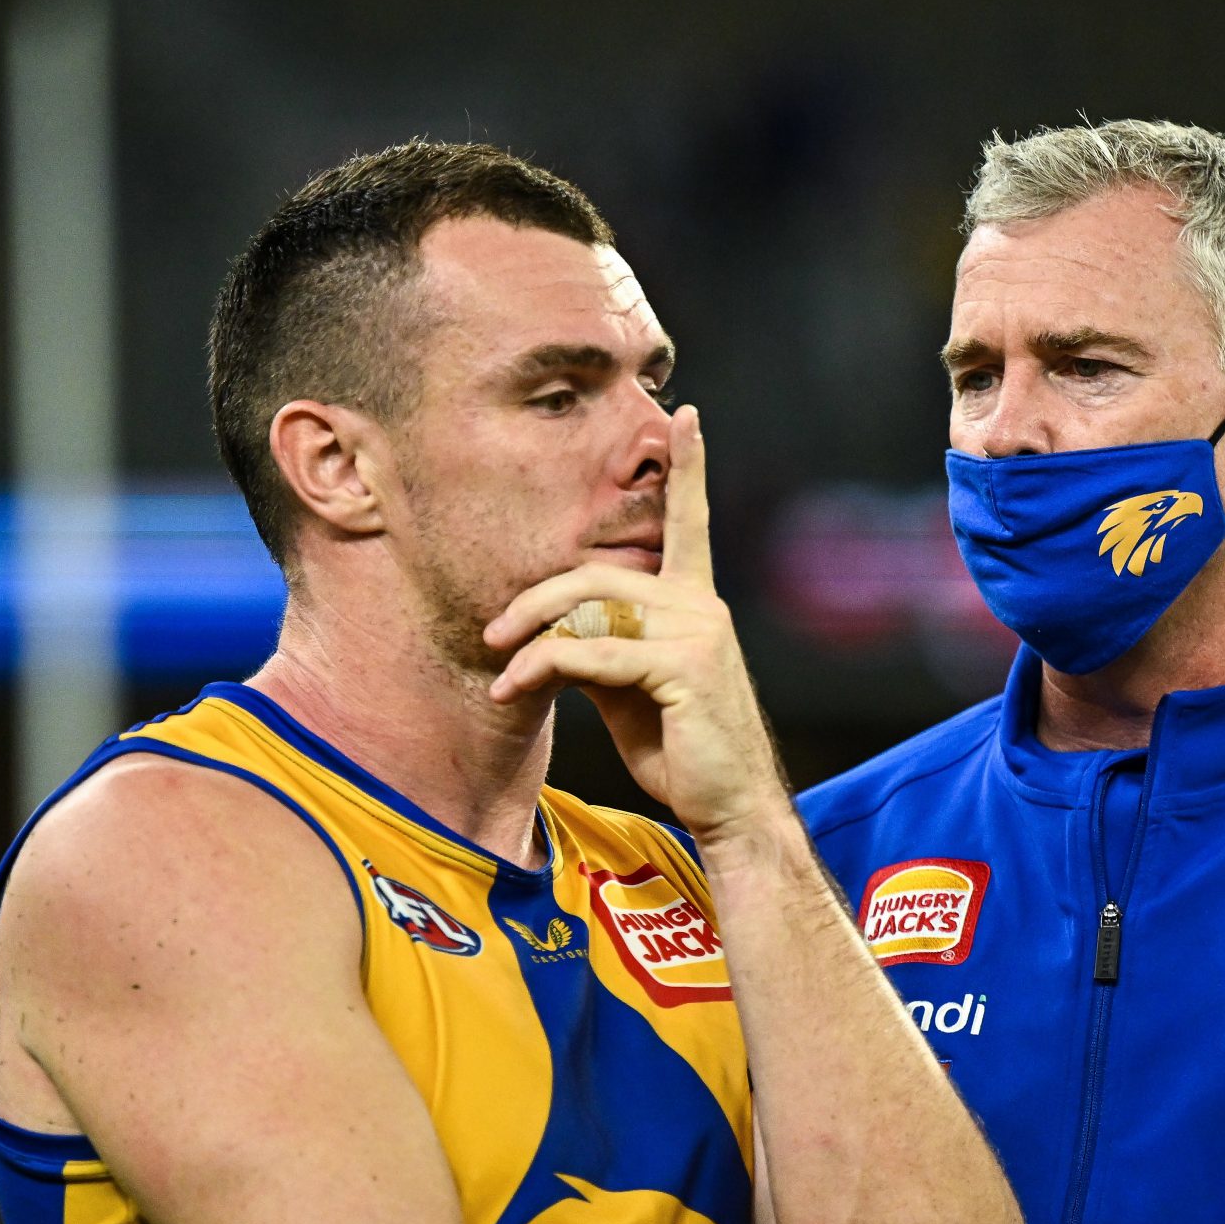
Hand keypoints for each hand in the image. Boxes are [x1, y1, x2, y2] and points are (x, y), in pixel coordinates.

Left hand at [484, 407, 793, 846]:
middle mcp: (701, 605)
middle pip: (597, 573)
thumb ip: (602, 648)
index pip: (690, 522)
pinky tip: (514, 689)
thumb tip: (550, 636)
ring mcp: (696, 631)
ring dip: (531, 642)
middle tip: (493, 634)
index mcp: (695, 602)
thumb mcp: (632, 691)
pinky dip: (542, 668)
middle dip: (536, 599)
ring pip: (589, 611)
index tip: (685, 415)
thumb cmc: (683, 753)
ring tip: (499, 672)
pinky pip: (591, 652)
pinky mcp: (684, 666)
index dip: (689, 467)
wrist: (731, 809)